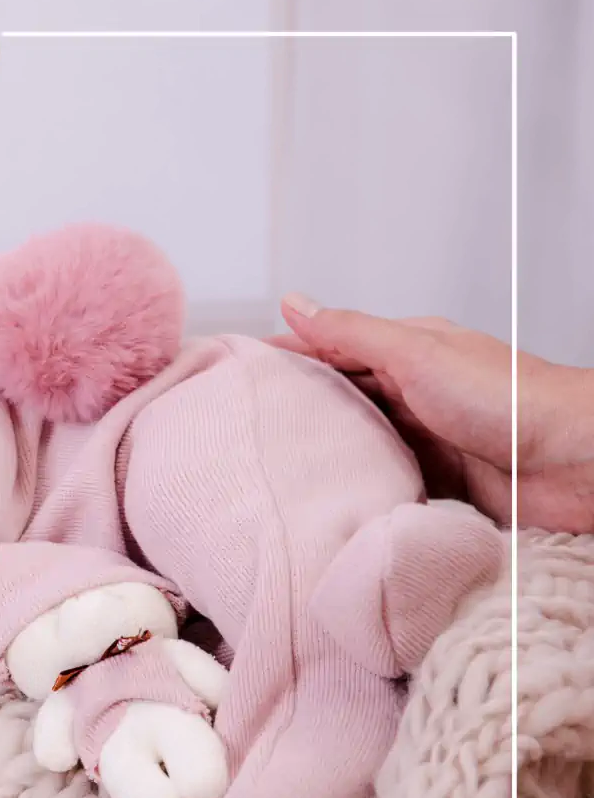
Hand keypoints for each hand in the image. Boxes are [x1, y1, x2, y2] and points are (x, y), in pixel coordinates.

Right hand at [272, 294, 593, 534]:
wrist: (572, 463)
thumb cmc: (509, 400)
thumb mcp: (415, 354)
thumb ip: (351, 332)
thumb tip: (294, 302)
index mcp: (409, 350)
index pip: (332, 345)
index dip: (285, 353)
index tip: (237, 366)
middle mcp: (414, 391)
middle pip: (340, 394)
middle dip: (295, 403)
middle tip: (240, 420)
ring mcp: (426, 436)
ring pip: (357, 439)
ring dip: (323, 448)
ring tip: (268, 462)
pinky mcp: (438, 480)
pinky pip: (382, 479)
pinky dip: (356, 485)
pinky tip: (326, 495)